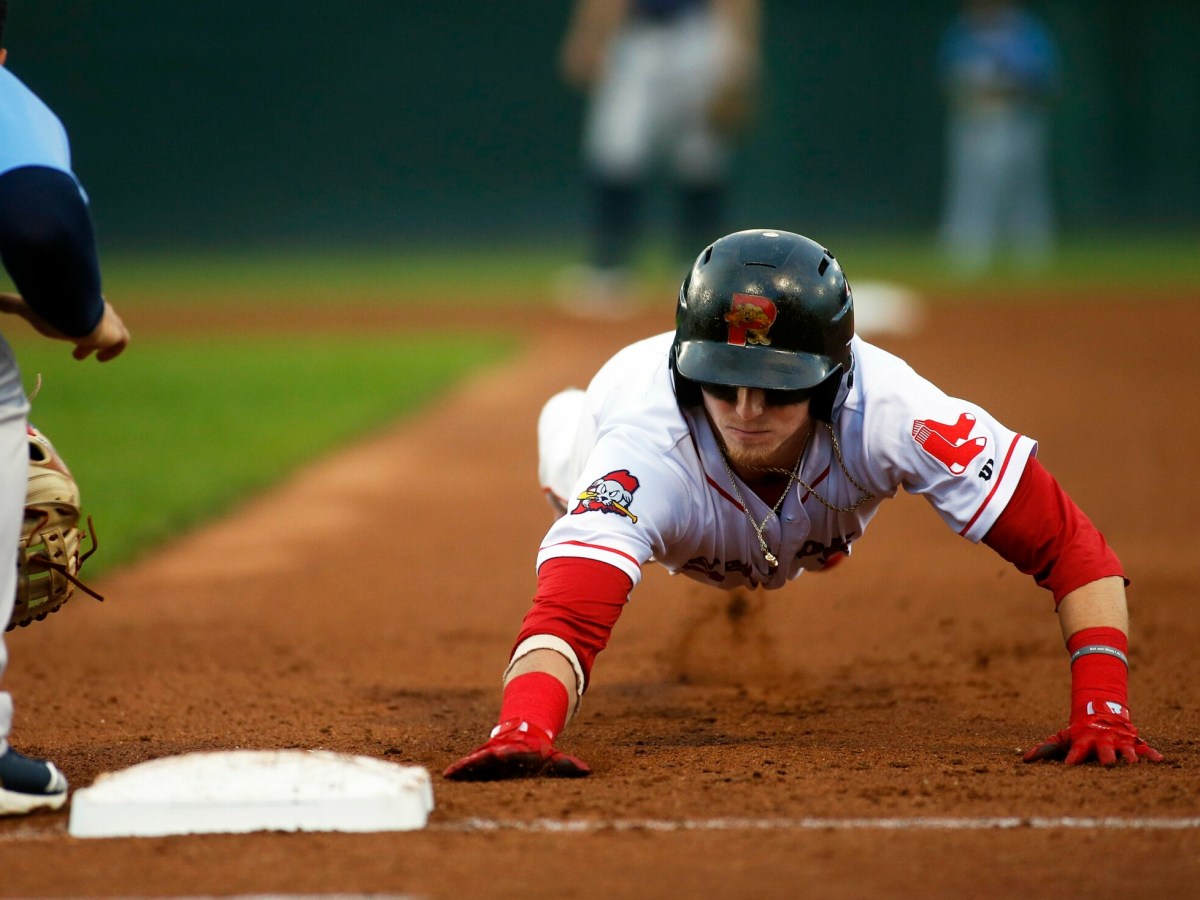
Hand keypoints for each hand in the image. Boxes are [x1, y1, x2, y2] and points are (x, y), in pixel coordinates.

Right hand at [0, 293, 128, 360]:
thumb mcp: (27, 307)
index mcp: (79, 300)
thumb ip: (10, 303)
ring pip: (110, 332)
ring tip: (88, 355)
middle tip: (77, 352)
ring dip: (100, 344)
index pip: (83, 309)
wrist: (75, 315)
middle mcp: (97, 308)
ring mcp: (110, 320)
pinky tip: (100, 359)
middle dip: (90, 336)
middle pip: (99, 320)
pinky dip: (114, 351)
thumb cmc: (52, 311)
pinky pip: (122, 342)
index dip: (77, 322)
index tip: (69, 336)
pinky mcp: (118, 333)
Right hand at [443, 719, 590, 780]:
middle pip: (489, 755)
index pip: (512, 751)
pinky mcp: (482, 759)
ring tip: (452, 773)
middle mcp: (501, 750)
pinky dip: (460, 768)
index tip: (502, 753)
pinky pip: (469, 764)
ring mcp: (490, 754)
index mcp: (517, 749)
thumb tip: (585, 770)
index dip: (508, 752)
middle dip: (481, 759)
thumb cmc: (539, 750)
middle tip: (470, 764)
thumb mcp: (553, 756)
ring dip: (466, 766)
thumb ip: (566, 764)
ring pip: (476, 759)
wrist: (522, 732)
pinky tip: (448, 775)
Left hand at [1023, 700, 1163, 765]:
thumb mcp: (1061, 737)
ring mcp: (1119, 741)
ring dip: (1129, 757)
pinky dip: (1152, 754)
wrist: (1100, 711)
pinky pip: (1145, 748)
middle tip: (1108, 766)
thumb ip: (1045, 749)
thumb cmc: (1078, 732)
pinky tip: (1161, 760)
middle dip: (1106, 758)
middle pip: (1105, 751)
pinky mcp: (1133, 742)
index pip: (1077, 750)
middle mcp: (1103, 741)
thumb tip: (1024, 760)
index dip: (1073, 758)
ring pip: (1126, 750)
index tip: (1069, 766)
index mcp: (1084, 741)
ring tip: (1133, 764)